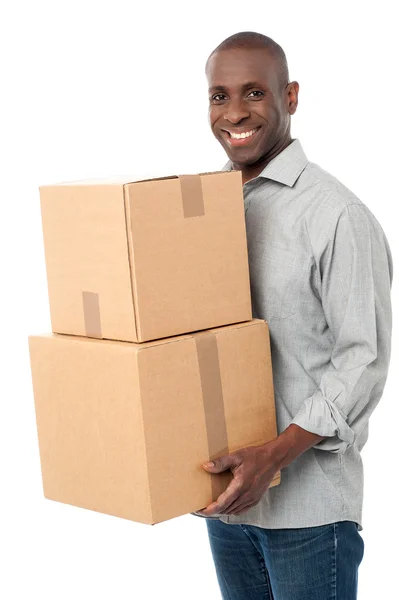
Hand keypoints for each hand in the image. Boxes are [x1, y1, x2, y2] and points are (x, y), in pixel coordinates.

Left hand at [198, 425, 324, 516]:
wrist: (273, 459)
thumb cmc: (254, 456)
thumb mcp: (236, 456)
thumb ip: (220, 463)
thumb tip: (205, 466)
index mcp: (240, 486)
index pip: (221, 504)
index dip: (209, 510)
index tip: (199, 511)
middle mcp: (246, 496)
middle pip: (226, 510)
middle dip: (212, 512)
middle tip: (201, 509)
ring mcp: (252, 499)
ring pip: (233, 511)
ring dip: (222, 511)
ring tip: (211, 508)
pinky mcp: (256, 499)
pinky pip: (241, 510)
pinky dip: (232, 510)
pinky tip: (227, 506)